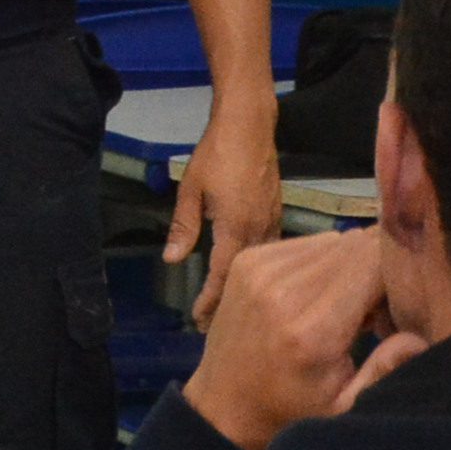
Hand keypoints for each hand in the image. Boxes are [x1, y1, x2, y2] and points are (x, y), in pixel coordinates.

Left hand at [170, 100, 283, 320]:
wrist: (249, 124)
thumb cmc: (216, 155)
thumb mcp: (190, 191)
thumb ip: (183, 227)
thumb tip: (172, 261)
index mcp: (236, 228)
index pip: (222, 275)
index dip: (210, 300)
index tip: (199, 321)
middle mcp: (260, 229)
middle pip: (245, 276)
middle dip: (228, 301)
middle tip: (212, 325)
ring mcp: (273, 220)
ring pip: (262, 265)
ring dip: (245, 286)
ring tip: (229, 305)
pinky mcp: (278, 211)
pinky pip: (271, 249)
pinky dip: (259, 267)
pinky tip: (249, 274)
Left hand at [184, 229, 417, 449]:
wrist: (222, 407)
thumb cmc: (291, 411)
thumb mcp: (345, 407)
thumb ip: (385, 369)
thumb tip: (421, 334)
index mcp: (310, 329)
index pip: (372, 264)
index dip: (398, 275)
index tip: (400, 305)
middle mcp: (281, 290)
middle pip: (356, 247)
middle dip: (377, 269)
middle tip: (375, 310)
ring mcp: (258, 269)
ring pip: (334, 241)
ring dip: (350, 265)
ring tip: (346, 306)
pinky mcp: (246, 259)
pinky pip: (307, 242)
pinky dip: (323, 261)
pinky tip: (319, 294)